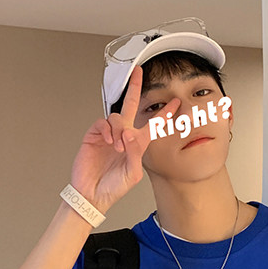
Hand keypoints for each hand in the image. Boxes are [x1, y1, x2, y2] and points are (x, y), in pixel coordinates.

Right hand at [70, 65, 178, 212]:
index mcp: (137, 145)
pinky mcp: (94, 136)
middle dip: (134, 88)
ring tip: (117, 147)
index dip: (164, 114)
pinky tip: (108, 141)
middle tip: (138, 73)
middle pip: (130, 106)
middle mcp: (123, 136)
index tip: (175, 103)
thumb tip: (130, 133)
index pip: (153, 125)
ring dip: (119, 130)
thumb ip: (135, 153)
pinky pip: (102, 123)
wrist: (93, 195)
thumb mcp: (133, 174)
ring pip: (116, 117)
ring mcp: (108, 135)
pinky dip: (106, 130)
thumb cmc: (113, 188)